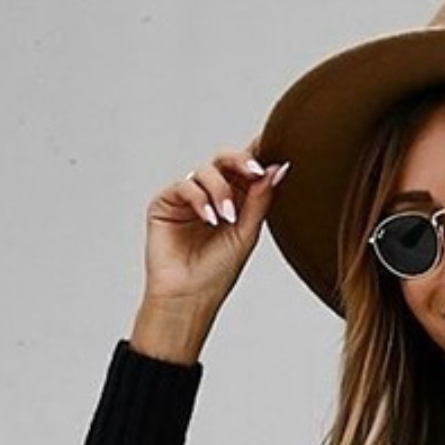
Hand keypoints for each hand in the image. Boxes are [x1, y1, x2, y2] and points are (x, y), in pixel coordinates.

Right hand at [141, 136, 288, 309]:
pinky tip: (209, 220)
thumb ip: (260, 200)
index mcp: (235, 201)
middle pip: (226, 160)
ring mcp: (189, 197)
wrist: (188, 298)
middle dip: (241, 162)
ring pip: (207, 170)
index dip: (257, 154)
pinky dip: (200, 199)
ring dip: (220, 190)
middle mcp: (212, 194)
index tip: (274, 146)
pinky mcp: (166, 202)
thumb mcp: (246, 233)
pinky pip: (185, 185)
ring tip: (226, 218)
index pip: (246, 169)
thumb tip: (277, 168)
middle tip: (253, 172)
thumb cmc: (217, 273)